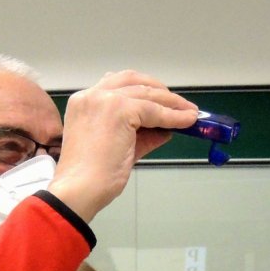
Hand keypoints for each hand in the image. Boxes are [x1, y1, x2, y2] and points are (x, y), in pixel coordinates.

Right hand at [50, 71, 198, 221]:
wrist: (80, 190)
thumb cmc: (93, 176)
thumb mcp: (121, 148)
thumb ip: (141, 135)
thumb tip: (165, 129)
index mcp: (84, 102)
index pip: (118, 84)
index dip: (145, 90)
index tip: (163, 100)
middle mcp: (92, 95)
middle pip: (134, 80)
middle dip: (160, 91)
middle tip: (180, 105)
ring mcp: (104, 100)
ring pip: (147, 93)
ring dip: (172, 102)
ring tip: (189, 113)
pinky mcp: (119, 110)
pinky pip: (155, 110)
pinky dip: (173, 116)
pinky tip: (186, 122)